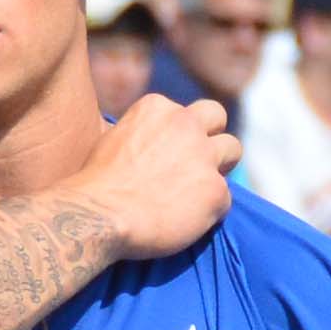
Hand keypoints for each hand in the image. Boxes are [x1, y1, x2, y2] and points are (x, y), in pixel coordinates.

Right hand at [66, 96, 235, 261]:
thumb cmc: (97, 185)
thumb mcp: (114, 138)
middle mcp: (186, 123)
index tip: (165, 154)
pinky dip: (210, 211)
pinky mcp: (216, 191)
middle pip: (216, 116)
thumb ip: (142, 133)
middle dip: (211, 135)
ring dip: (219, 168)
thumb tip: (151, 147)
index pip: (182, 113)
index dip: (177, 135)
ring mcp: (204, 156)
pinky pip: (224, 198)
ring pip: (232, 150)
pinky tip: (185, 222)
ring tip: (198, 192)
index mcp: (158, 107)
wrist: (98, 216)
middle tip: (196, 163)